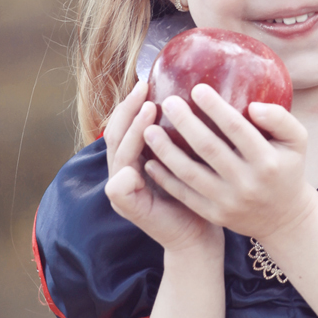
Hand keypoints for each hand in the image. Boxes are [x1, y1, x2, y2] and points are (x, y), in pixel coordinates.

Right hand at [103, 80, 221, 254]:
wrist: (197, 236)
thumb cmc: (201, 194)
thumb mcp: (193, 158)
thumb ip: (185, 134)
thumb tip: (198, 94)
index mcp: (136, 158)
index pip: (125, 124)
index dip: (131, 103)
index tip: (148, 81)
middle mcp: (124, 170)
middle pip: (115, 132)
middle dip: (127, 109)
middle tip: (144, 87)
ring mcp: (123, 188)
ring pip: (119, 152)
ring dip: (132, 129)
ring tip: (148, 110)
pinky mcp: (128, 206)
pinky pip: (121, 184)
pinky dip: (129, 166)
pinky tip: (144, 152)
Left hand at [141, 84, 314, 240]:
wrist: (284, 219)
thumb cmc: (287, 169)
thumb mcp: (298, 141)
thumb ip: (281, 119)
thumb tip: (253, 106)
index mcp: (267, 162)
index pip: (238, 130)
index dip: (216, 108)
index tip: (197, 88)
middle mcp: (247, 183)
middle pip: (209, 149)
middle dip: (186, 123)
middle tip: (168, 102)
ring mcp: (228, 202)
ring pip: (190, 173)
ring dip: (166, 151)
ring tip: (148, 129)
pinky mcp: (214, 214)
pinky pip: (184, 194)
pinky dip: (165, 178)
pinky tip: (150, 161)